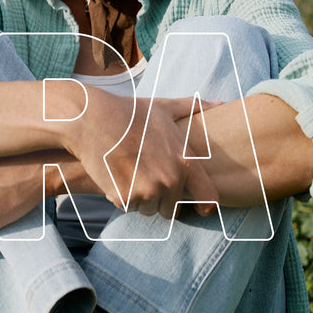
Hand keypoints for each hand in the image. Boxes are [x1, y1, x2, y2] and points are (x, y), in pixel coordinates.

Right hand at [64, 89, 219, 218]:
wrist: (93, 120)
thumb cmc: (130, 112)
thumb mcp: (164, 108)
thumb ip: (193, 108)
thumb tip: (218, 103)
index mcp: (185, 162)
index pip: (208, 198)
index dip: (205, 205)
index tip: (201, 209)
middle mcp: (170, 180)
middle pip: (170, 209)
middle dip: (160, 198)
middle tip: (146, 177)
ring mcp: (147, 191)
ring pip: (148, 210)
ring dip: (140, 199)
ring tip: (129, 173)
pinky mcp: (125, 198)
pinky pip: (127, 207)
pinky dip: (121, 197)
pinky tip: (115, 175)